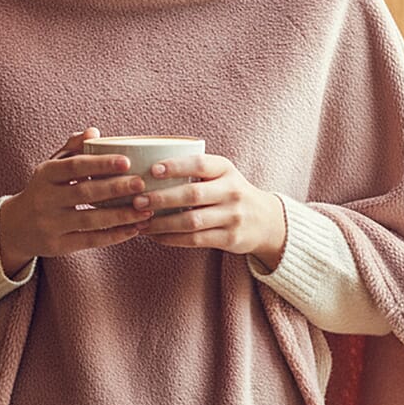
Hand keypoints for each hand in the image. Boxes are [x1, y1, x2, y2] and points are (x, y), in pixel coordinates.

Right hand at [0, 127, 153, 275]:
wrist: (16, 227)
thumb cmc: (44, 189)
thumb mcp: (51, 166)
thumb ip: (72, 147)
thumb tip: (94, 132)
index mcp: (45, 174)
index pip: (74, 166)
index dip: (100, 164)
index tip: (127, 161)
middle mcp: (45, 199)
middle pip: (83, 192)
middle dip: (115, 188)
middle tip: (142, 184)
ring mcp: (50, 224)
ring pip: (89, 219)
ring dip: (121, 215)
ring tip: (146, 210)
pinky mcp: (57, 246)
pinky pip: (90, 240)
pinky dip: (114, 236)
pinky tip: (134, 229)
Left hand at [131, 153, 286, 267]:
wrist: (266, 220)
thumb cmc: (229, 192)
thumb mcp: (220, 174)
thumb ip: (194, 170)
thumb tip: (146, 169)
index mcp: (226, 169)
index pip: (200, 164)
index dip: (176, 166)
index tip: (152, 170)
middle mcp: (232, 191)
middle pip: (193, 195)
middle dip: (162, 198)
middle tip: (137, 200)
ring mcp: (233, 216)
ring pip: (192, 221)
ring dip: (162, 223)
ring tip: (140, 222)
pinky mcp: (230, 238)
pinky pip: (195, 240)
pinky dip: (171, 239)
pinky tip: (154, 236)